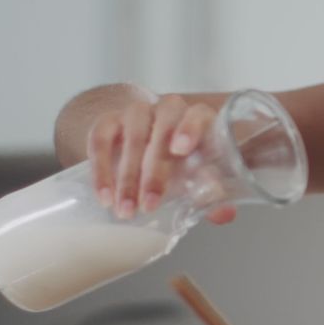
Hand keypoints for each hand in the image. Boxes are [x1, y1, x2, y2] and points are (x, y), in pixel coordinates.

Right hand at [86, 94, 236, 223]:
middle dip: (155, 172)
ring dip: (127, 177)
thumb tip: (224, 214)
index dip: (190, 129)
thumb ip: (211, 190)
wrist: (142, 143)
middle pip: (162, 130)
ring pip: (132, 137)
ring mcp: (136, 113)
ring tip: (126, 209)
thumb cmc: (179, 161)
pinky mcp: (107, 121)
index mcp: (197, 118)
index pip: (197, 115)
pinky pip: (100, 140)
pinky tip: (104, 196)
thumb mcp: (196, 174)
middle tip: (150, 205)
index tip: (180, 150)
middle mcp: (167, 110)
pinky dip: (101, 170)